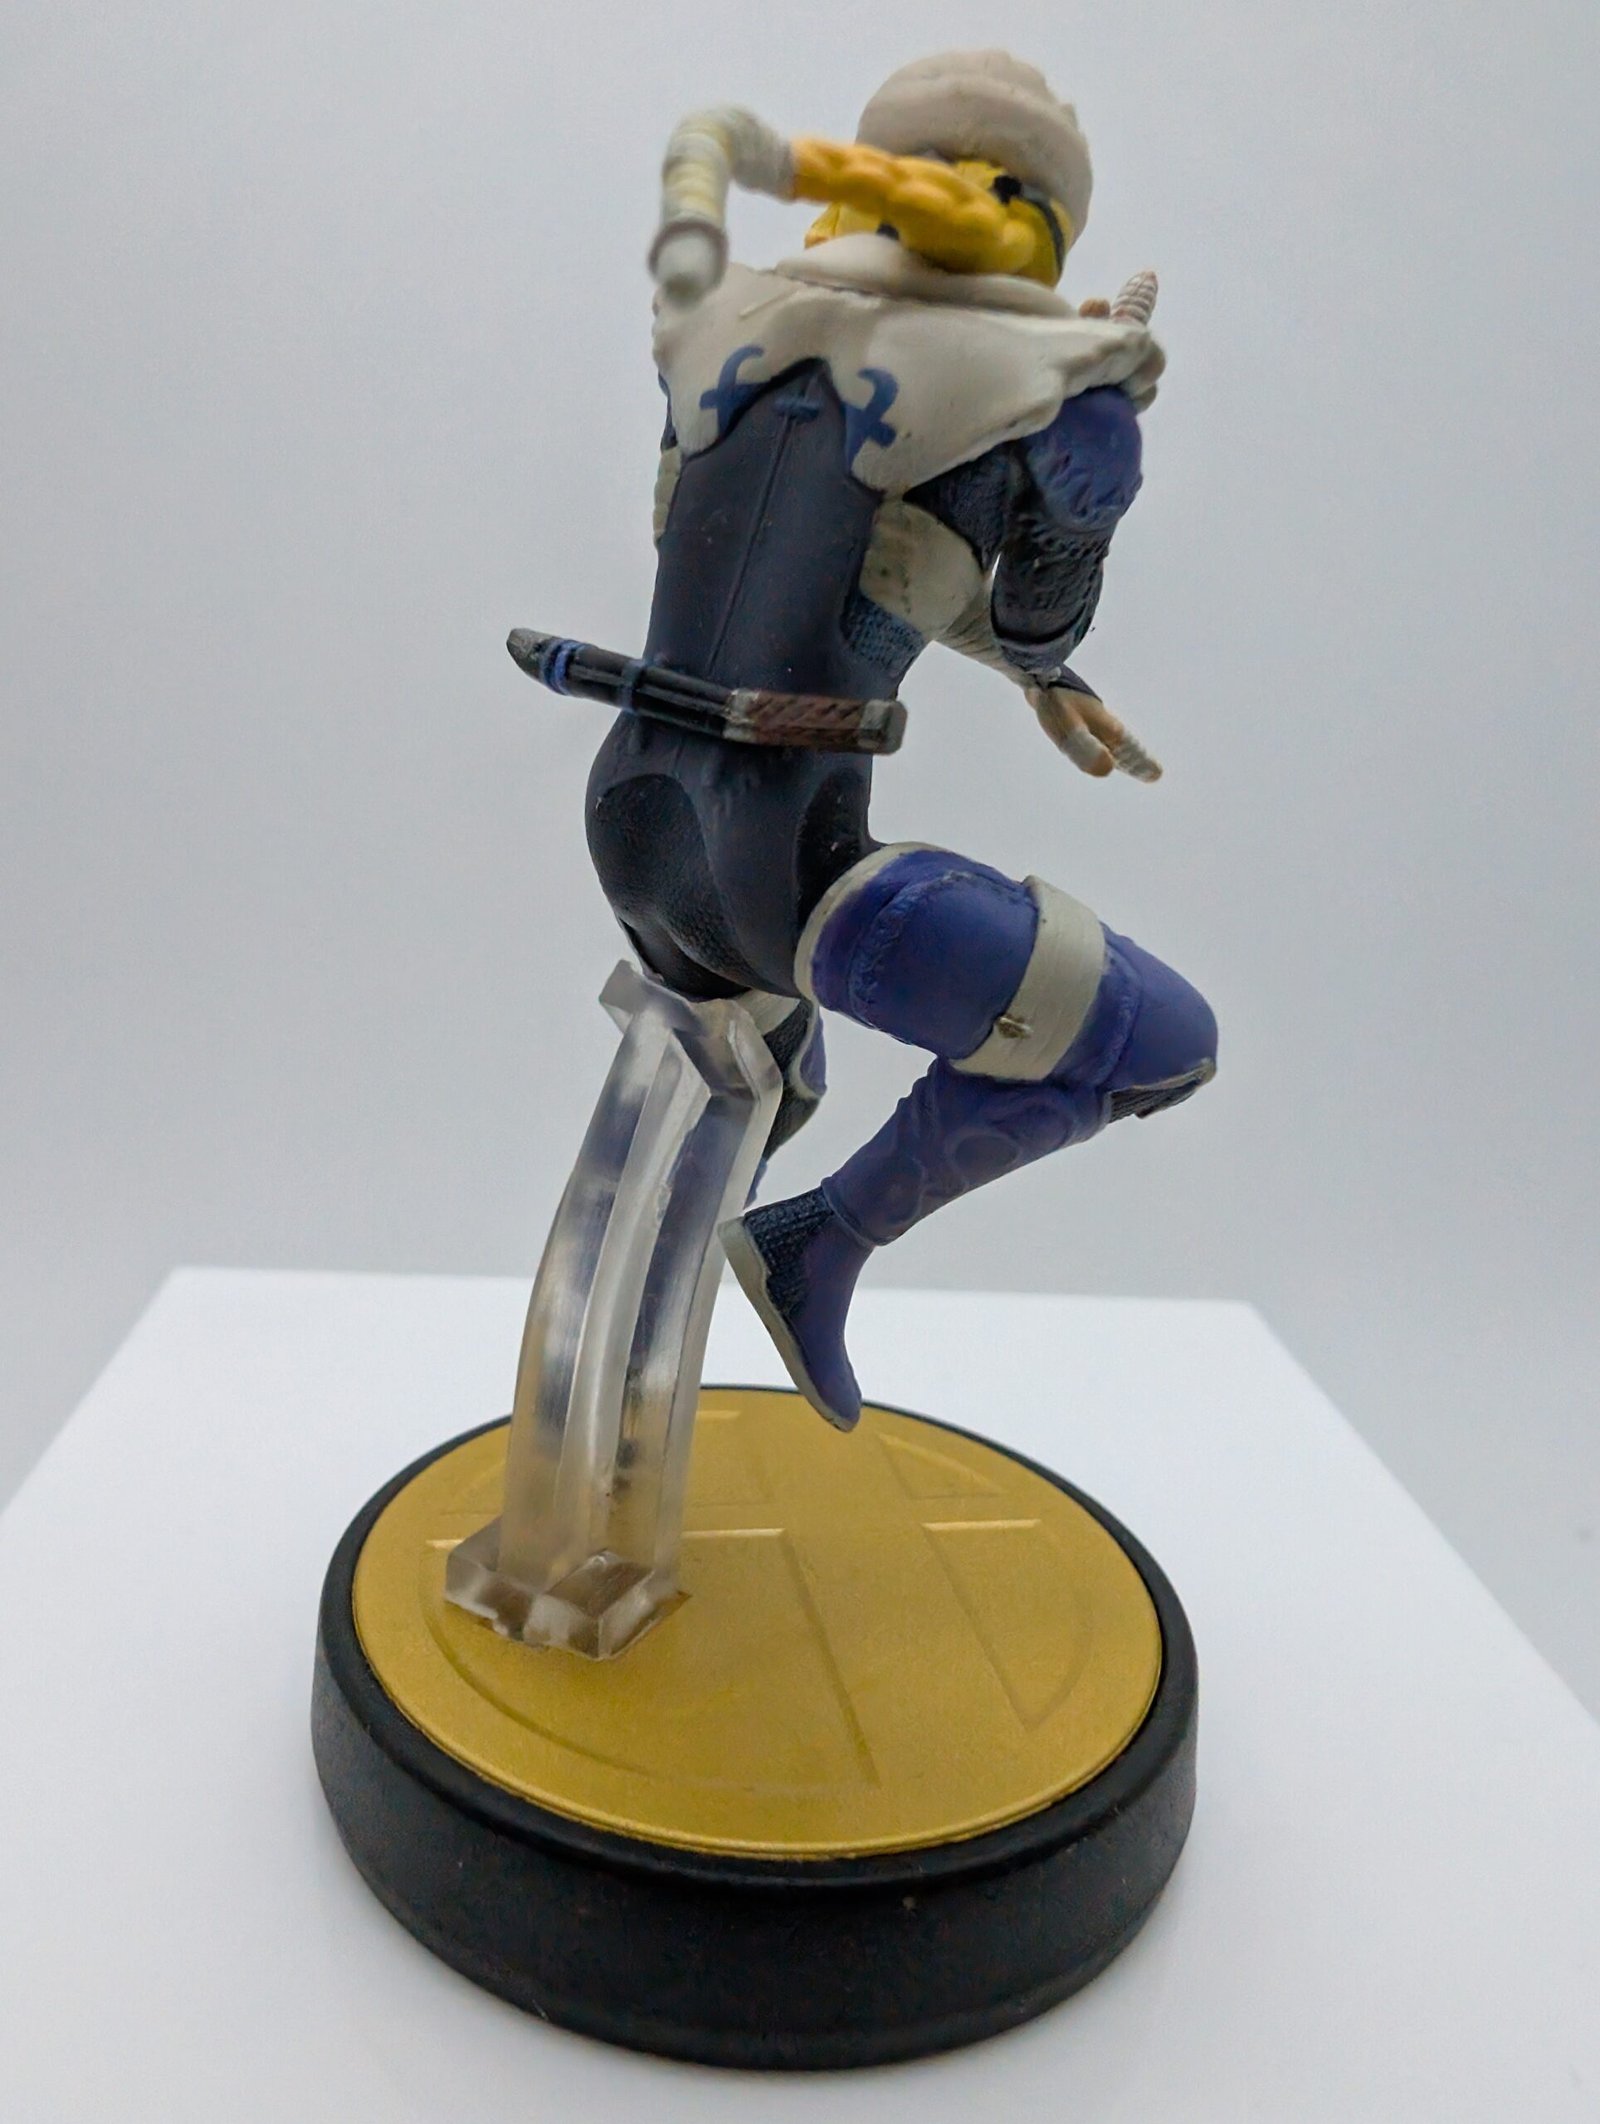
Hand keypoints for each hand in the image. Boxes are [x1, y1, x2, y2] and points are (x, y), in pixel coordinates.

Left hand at [1026, 682, 1162, 782]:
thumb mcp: (1070, 728)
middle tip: (1153, 773)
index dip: (1142, 763)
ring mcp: (1089, 718)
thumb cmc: (1055, 702)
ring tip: (1124, 762)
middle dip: (1136, 761)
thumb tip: (1107, 769)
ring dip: (1121, 753)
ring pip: (1110, 740)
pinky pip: (1095, 735)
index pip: (1129, 750)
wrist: (1038, 671)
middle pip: (1123, 748)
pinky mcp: (1075, 715)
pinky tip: (1095, 742)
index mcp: (1106, 727)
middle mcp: (1102, 724)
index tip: (1157, 774)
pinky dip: (1103, 743)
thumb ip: (1086, 749)